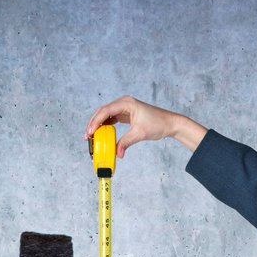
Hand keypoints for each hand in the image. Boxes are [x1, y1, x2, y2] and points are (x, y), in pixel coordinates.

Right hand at [84, 96, 207, 157]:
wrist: (169, 123)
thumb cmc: (158, 124)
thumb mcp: (140, 134)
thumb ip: (126, 143)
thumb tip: (117, 154)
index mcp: (126, 103)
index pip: (106, 111)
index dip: (95, 122)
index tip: (90, 133)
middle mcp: (124, 103)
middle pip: (102, 112)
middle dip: (93, 124)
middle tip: (87, 137)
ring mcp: (124, 108)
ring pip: (105, 115)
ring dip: (97, 125)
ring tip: (91, 137)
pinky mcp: (125, 114)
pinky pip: (111, 119)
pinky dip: (104, 126)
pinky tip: (100, 134)